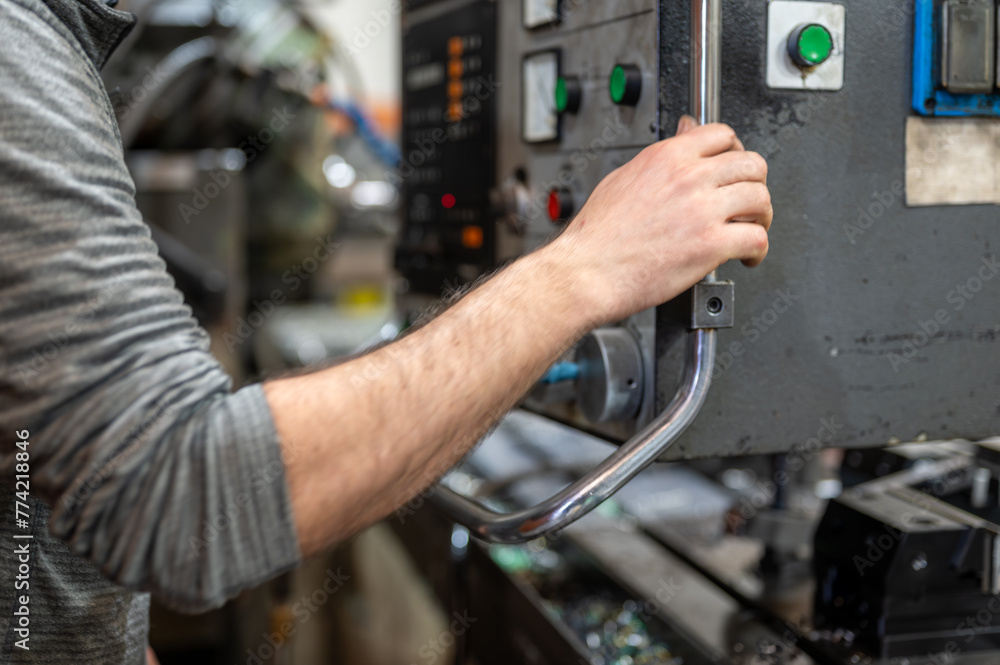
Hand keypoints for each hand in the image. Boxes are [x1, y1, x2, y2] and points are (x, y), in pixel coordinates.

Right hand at [547, 115, 771, 323]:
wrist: (587, 271)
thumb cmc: (596, 236)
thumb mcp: (622, 178)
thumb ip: (659, 159)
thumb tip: (682, 139)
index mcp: (667, 158)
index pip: (722, 134)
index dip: (735, 150)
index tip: (734, 165)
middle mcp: (689, 178)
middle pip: (751, 163)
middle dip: (755, 182)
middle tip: (748, 199)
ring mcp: (703, 210)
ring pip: (760, 198)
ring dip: (761, 216)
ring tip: (752, 229)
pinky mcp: (711, 244)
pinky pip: (756, 239)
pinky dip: (759, 250)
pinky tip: (748, 257)